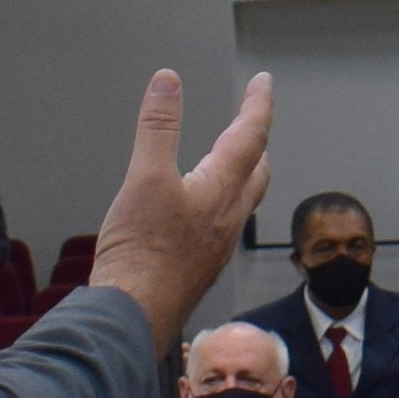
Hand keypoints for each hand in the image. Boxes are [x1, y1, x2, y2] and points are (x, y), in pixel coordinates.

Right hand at [86, 68, 279, 355]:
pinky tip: (199, 209)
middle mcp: (228, 217)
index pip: (251, 135)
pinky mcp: (201, 265)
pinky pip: (223, 224)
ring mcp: (217, 245)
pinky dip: (221, 202)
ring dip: (243, 172)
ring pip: (242, 200)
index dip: (258, 104)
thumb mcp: (144, 177)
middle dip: (257, 140)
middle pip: (257, 170)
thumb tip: (168, 82)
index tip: (263, 82)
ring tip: (230, 159)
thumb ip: (158, 127)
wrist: (135, 315)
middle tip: (252, 120)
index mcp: (221, 189)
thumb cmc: (141, 253)